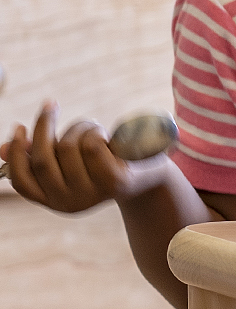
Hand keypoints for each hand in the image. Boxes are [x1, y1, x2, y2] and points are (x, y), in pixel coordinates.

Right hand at [2, 101, 166, 212]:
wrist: (149, 172)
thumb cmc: (104, 161)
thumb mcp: (70, 160)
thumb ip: (38, 156)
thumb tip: (1, 149)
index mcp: (53, 200)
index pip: (22, 181)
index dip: (16, 154)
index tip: (19, 128)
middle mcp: (69, 203)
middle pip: (43, 159)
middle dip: (44, 127)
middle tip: (50, 105)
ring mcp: (91, 194)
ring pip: (68, 147)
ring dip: (79, 128)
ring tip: (93, 130)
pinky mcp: (113, 182)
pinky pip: (91, 146)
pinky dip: (96, 132)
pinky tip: (108, 138)